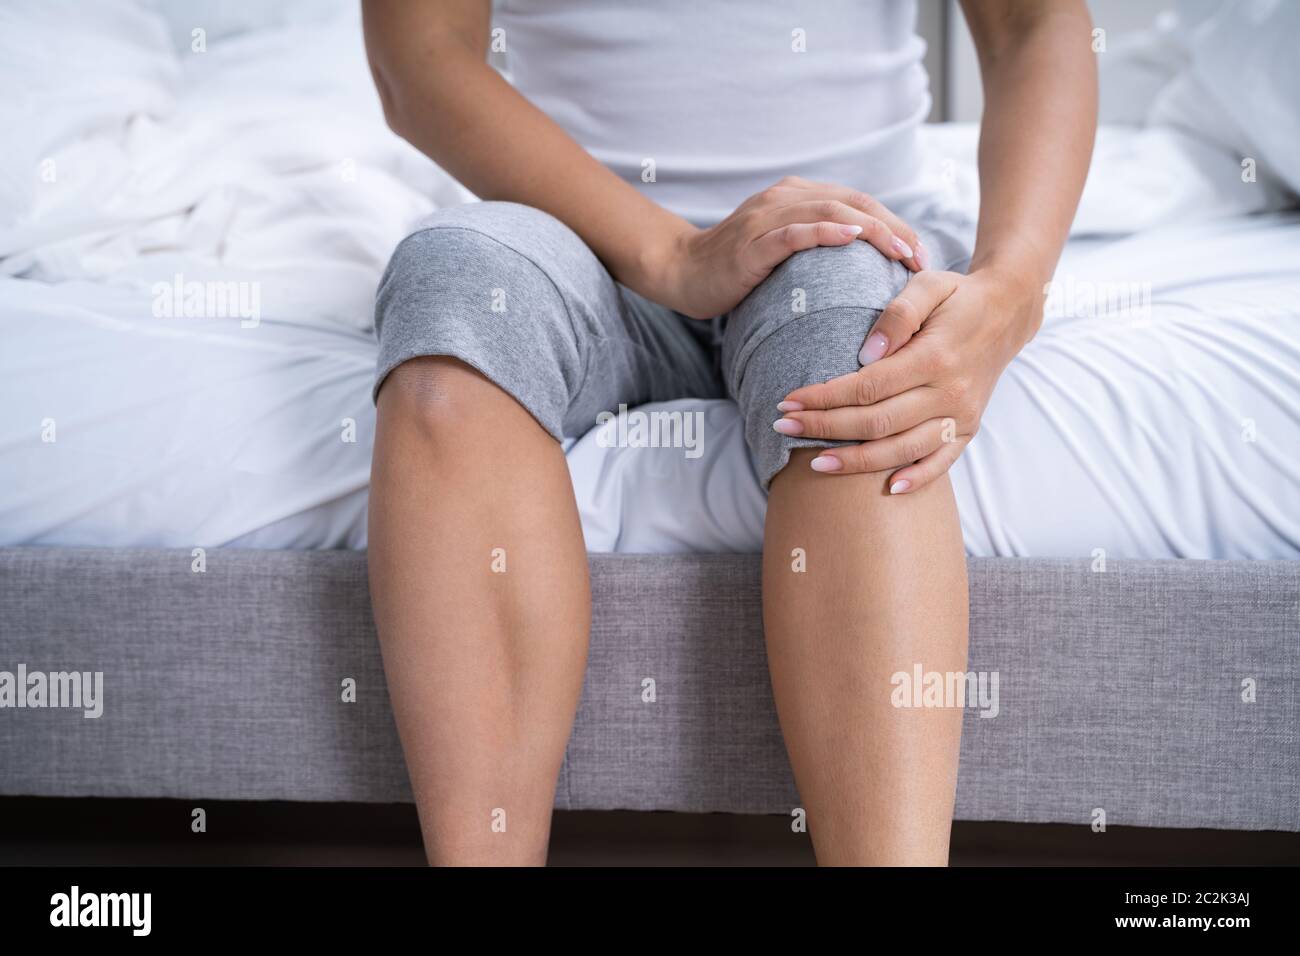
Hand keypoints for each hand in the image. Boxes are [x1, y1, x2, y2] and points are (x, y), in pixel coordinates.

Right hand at [652, 176, 927, 319]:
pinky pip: (794, 233)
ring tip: (899, 252)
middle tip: (920, 258)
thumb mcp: (784, 251)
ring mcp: (767, 217)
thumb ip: (817, 247)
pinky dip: (825, 232)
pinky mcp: (751, 242)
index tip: (920, 254)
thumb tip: (865, 269)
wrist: (682, 271)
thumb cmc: (736, 268)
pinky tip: (851, 239)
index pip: (859, 202)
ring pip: (832, 212)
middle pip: (855, 203)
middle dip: (894, 229)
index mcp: (798, 196)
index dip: (894, 224)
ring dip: (873, 231)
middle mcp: (786, 197)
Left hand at [774, 268, 1041, 492]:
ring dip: (856, 461)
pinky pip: (941, 463)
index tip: (789, 400)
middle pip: (877, 422)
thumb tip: (865, 353)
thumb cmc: (957, 297)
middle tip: (783, 426)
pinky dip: (916, 479)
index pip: (868, 385)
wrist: (1007, 313)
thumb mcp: (928, 285)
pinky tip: (886, 489)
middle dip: (825, 428)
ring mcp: (961, 416)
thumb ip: (897, 314)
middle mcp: (950, 392)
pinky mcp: (968, 429)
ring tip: (815, 464)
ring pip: (902, 449)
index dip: (825, 396)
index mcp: (936, 357)